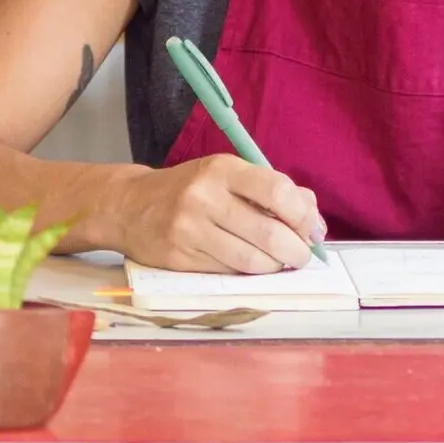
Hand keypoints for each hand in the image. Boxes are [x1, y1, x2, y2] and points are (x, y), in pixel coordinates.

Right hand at [110, 154, 323, 272]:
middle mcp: (205, 197)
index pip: (277, 192)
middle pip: (268, 233)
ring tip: (278, 262)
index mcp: (222, 169)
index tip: (313, 230)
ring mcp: (190, 230)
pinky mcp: (180, 258)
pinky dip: (248, 273)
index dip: (303, 216)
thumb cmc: (190, 189)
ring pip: (251, 260)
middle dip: (296, 251)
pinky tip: (250, 265)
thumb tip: (314, 218)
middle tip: (301, 256)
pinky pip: (228, 272)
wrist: (129, 206)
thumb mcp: (227, 175)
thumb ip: (272, 190)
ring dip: (274, 267)